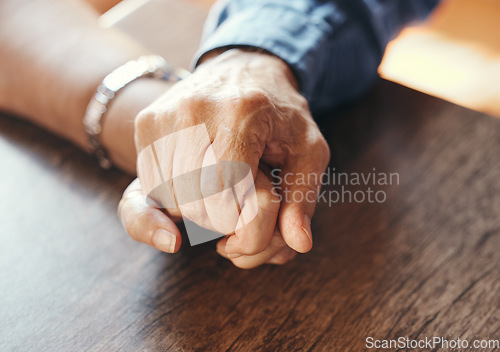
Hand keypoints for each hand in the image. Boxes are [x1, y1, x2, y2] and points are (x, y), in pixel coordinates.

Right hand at [119, 49, 329, 266]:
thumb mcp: (308, 149)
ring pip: (167, 198)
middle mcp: (194, 110)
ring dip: (194, 208)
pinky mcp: (146, 124)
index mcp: (241, 114)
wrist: (244, 67)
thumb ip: (303, 198)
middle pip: (192, 201)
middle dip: (215, 218)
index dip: (235, 218)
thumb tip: (300, 244)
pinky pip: (150, 185)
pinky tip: (198, 177)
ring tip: (218, 183)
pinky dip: (175, 196)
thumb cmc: (279, 113)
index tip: (249, 208)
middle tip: (236, 198)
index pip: (222, 193)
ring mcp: (164, 116)